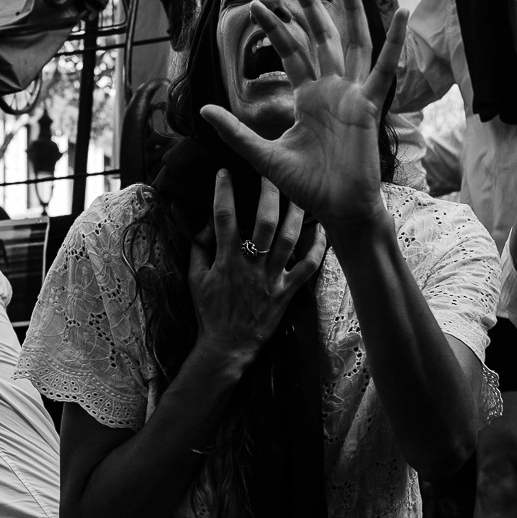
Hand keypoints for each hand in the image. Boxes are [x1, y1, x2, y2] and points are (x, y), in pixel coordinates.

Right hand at [188, 172, 324, 367]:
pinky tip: (321, 229)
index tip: (224, 171)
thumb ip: (199, 247)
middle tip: (272, 171)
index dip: (224, 192)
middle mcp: (251, 266)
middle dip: (268, 194)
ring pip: (289, 240)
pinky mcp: (287, 292)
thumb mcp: (195, 277)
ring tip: (301, 192)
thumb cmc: (210, 310)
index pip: (224, 218)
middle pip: (263, 223)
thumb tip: (206, 222)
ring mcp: (271, 279)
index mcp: (226, 260)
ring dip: (296, 214)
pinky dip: (317, 248)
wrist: (227, 346)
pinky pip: (307, 268)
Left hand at [200, 0, 402, 224]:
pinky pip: (383, 69)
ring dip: (350, 11)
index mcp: (308, 97)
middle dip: (308, 7)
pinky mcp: (370, 106)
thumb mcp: (263, 156)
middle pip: (320, 37)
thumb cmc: (307, 186)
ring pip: (353, 42)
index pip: (290, 52)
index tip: (257, 7)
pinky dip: (392, 42)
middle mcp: (331, 89)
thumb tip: (202, 109)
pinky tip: (397, 13)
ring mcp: (353, 94)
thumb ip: (235, 132)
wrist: (337, 209)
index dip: (276, 28)